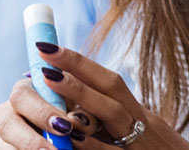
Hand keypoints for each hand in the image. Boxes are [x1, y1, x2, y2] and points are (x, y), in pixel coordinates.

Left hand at [0, 43, 188, 149]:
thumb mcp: (144, 140)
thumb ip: (117, 126)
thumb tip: (79, 110)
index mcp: (141, 117)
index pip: (110, 82)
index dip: (79, 63)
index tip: (48, 48)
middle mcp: (145, 125)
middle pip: (111, 90)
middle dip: (76, 71)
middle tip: (43, 57)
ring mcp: (143, 144)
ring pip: (113, 115)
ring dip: (82, 97)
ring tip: (50, 83)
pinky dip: (94, 147)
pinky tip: (72, 141)